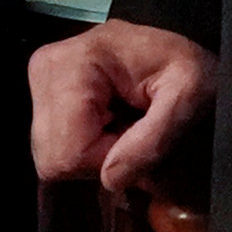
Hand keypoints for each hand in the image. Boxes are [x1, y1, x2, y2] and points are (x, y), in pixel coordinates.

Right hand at [29, 21, 218, 194]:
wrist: (180, 52)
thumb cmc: (189, 68)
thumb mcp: (189, 97)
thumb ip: (154, 139)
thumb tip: (110, 178)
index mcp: (74, 63)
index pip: (67, 151)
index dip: (107, 161)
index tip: (138, 140)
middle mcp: (47, 68)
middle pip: (53, 157)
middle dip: (98, 160)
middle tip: (132, 135)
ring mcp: (42, 80)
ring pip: (52, 156)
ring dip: (93, 154)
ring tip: (124, 127)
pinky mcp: (45, 91)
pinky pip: (55, 146)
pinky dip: (85, 146)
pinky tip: (110, 124)